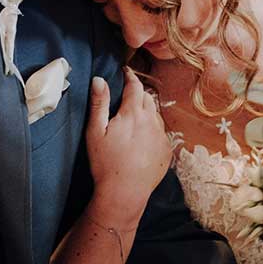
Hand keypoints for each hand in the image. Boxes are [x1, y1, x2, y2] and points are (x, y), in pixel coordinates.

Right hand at [85, 71, 169, 214]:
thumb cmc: (105, 162)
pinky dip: (152, 129)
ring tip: (134, 117)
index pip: (135, 86)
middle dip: (138, 93)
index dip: (129, 76)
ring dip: (146, 111)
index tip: (125, 71)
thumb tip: (99, 79)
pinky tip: (142, 139)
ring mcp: (162, 136)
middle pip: (147, 98)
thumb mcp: (95, 131)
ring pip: (155, 115)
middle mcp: (152, 121)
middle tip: (127, 94)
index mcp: (133, 113)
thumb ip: (99, 103)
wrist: (125, 192)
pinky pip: (161, 133)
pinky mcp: (167, 150)